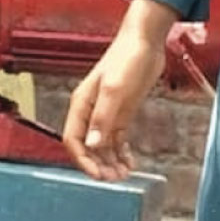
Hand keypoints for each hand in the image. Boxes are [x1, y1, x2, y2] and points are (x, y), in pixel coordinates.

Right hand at [63, 1, 176, 181]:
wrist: (146, 41)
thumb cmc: (127, 58)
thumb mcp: (115, 89)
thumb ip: (103, 118)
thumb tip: (93, 145)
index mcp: (82, 104)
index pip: (73, 140)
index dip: (83, 160)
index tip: (98, 175)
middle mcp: (91, 111)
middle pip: (87, 146)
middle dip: (98, 165)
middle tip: (115, 179)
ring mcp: (107, 112)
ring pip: (102, 146)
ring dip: (110, 162)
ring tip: (124, 175)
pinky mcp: (122, 112)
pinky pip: (116, 139)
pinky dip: (121, 152)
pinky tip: (130, 162)